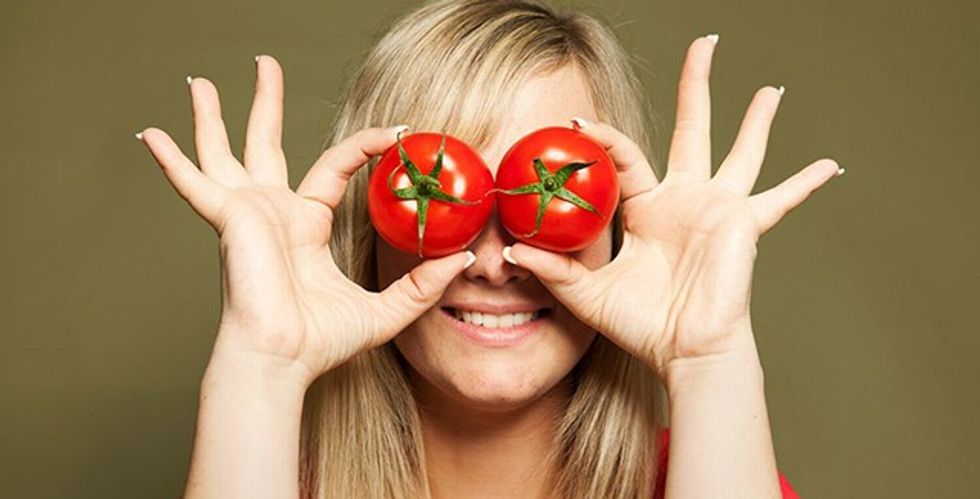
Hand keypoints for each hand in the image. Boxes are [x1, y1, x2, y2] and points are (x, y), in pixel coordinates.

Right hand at [137, 55, 472, 386]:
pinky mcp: (229, 220)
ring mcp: (246, 213)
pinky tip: (150, 136)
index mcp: (303, 226)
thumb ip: (423, 284)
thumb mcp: (388, 310)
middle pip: (265, 144)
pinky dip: (172, 163)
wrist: (282, 359)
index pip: (333, 168)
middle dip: (264, 104)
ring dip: (212, 117)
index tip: (396, 131)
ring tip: (199, 83)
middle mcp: (271, 213)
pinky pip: (195, 185)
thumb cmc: (321, 342)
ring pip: (224, 152)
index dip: (364, 145)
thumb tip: (463, 258)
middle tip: (264, 65)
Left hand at [504, 36, 841, 379]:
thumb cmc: (642, 325)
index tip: (574, 123)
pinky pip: (781, 200)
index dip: (602, 138)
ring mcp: (719, 209)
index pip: (625, 157)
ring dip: (756, 121)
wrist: (684, 352)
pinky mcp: (745, 225)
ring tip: (770, 90)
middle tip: (705, 44)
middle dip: (697, 86)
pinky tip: (831, 165)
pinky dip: (806, 184)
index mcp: (648, 208)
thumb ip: (554, 270)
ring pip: (740, 152)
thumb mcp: (588, 294)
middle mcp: (685, 199)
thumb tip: (511, 252)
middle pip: (693, 128)